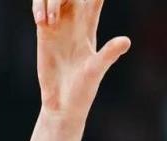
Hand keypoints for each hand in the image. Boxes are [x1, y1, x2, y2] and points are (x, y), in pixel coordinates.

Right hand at [32, 0, 130, 118]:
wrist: (62, 104)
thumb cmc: (83, 90)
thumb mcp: (96, 70)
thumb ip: (109, 53)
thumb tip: (126, 41)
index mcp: (89, 30)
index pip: (94, 1)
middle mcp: (74, 25)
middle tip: (60, 12)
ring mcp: (58, 28)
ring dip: (50, 0)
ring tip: (49, 21)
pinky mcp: (44, 34)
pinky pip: (40, 9)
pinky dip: (39, 7)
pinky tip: (41, 21)